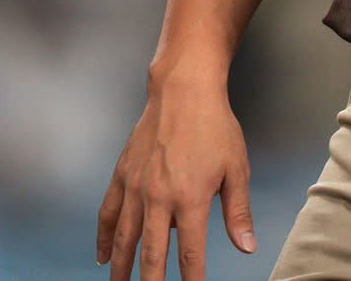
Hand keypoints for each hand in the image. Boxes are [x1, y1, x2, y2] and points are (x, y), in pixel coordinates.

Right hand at [97, 73, 255, 280]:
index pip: (190, 254)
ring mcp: (136, 186)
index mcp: (190, 199)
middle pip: (150, 254)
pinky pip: (108, 213)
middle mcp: (158, 197)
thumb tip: (247, 247)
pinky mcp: (123, 174)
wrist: (183, 89)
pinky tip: (104, 255)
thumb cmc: (214, 126)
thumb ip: (238, 212)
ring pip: (124, 239)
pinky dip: (104, 237)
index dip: (192, 280)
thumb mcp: (236, 169)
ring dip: (122, 268)